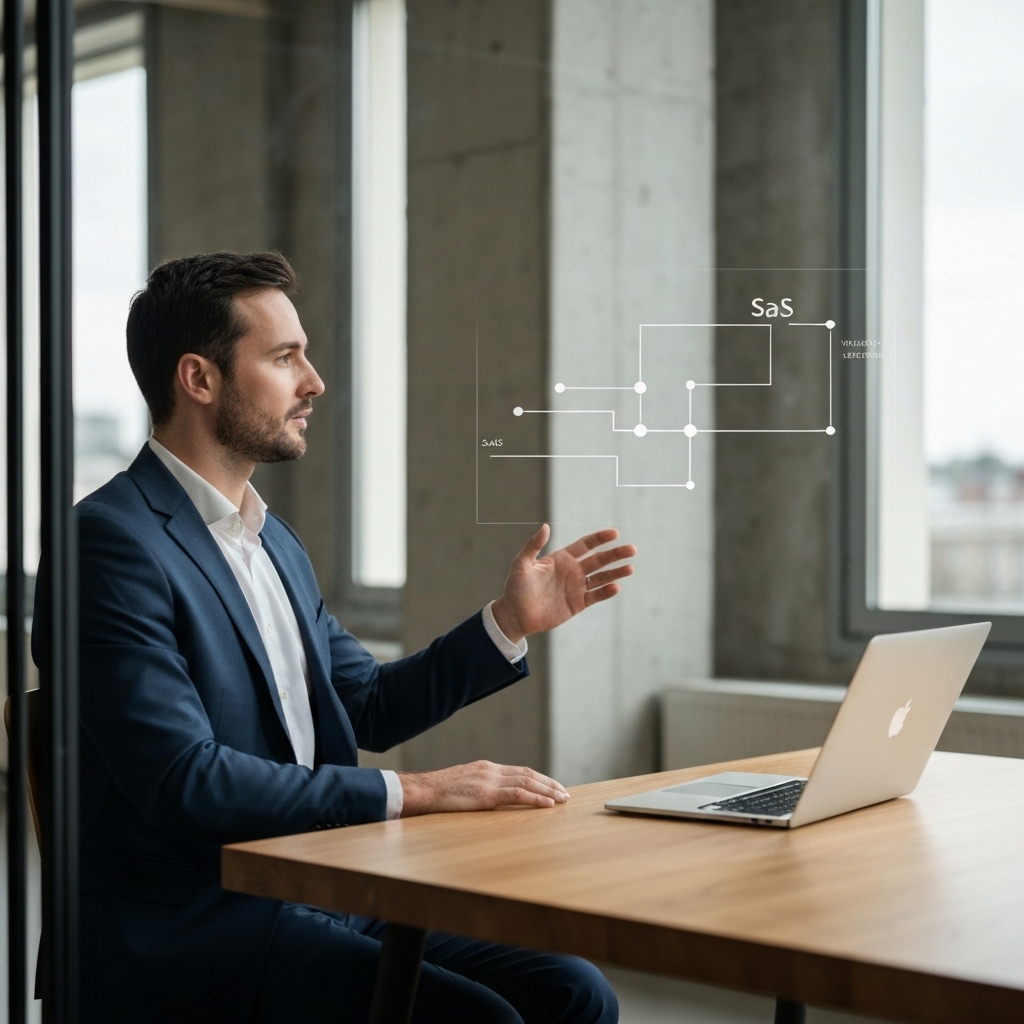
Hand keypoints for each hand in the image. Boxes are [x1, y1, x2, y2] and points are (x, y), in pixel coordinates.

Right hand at [398, 761, 568, 815]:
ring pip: (527, 783)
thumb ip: (480, 787)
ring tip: (562, 799)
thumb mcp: (464, 784)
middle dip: (549, 784)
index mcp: (487, 768)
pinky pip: (518, 795)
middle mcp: (492, 770)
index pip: (520, 771)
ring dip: (548, 791)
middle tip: (565, 793)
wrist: (425, 790)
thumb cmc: (440, 792)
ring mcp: (490, 781)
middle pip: (528, 774)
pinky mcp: (487, 794)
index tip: (552, 786)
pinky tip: (548, 805)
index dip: (539, 778)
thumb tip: (492, 797)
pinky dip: (536, 799)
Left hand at [490, 525, 635, 642]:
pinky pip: (595, 596)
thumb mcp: (522, 564)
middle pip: (599, 560)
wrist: (515, 615)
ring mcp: (576, 588)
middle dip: (615, 554)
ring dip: (616, 572)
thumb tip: (546, 526)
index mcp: (561, 558)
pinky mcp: (577, 604)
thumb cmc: (516, 588)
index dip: (600, 538)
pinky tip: (615, 587)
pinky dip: (606, 592)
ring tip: (630, 568)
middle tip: (632, 549)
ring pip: (601, 578)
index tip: (615, 533)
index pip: (585, 545)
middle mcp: (572, 571)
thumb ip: (533, 545)